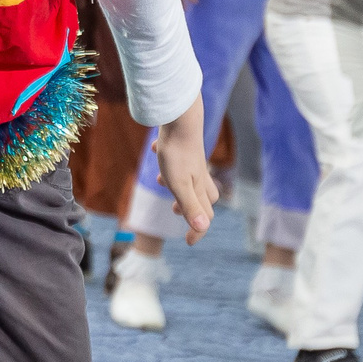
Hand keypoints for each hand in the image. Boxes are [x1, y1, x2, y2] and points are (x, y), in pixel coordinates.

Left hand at [151, 98, 216, 244]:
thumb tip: (202, 229)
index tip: (188, 242)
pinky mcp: (184, 145)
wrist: (180, 119)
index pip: (206, 215)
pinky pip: (179, 155)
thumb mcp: (180, 185)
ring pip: (193, 176)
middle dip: (193, 207)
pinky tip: (156, 150)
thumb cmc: (177, 153)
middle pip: (205, 196)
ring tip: (162, 181)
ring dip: (179, 185)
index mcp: (200, 186)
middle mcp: (200, 174)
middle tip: (175, 209)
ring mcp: (193, 160)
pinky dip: (169, 159)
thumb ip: (191, 207)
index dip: (198, 231)